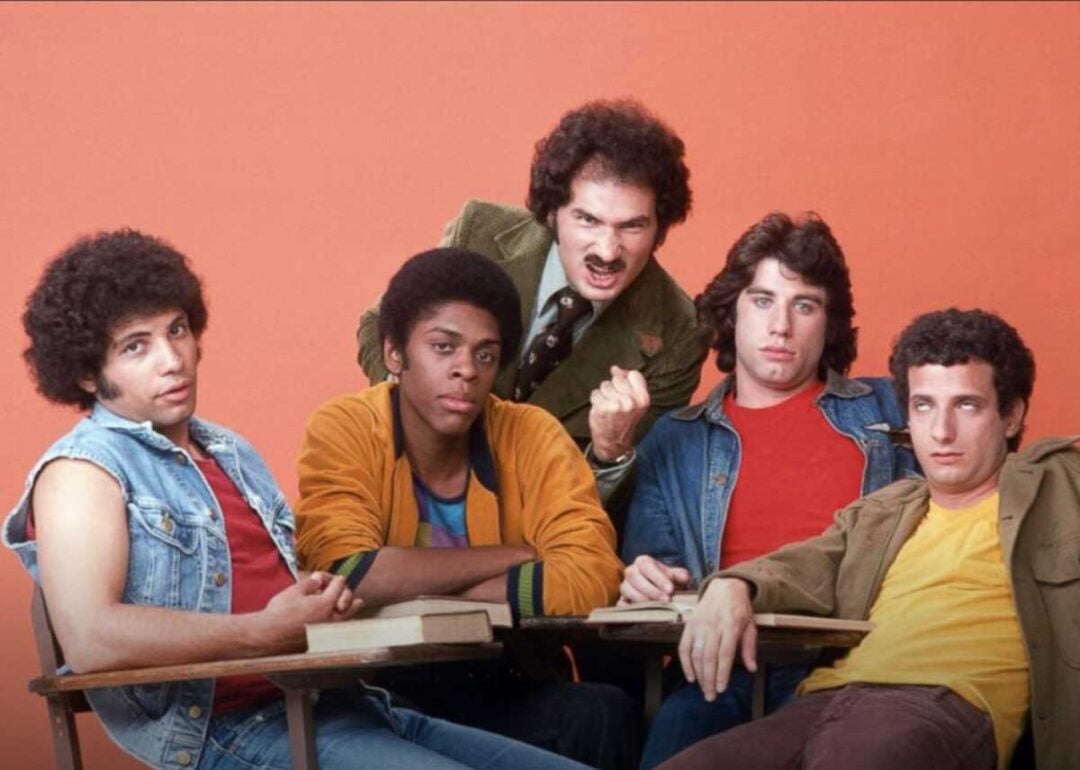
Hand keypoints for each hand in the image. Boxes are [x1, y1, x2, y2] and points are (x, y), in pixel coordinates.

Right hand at [260, 572, 363, 651]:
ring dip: (352, 610)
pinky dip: (343, 623)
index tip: (338, 578)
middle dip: (347, 594)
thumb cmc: (279, 612)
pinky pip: (338, 630)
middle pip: (347, 602)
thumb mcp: (294, 591)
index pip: (337, 587)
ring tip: (358, 604)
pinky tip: (342, 621)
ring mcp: (327, 632)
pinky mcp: (321, 642)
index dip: (336, 580)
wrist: (267, 636)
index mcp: (325, 603)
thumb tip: (319, 579)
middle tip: (348, 590)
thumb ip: (310, 583)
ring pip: (346, 619)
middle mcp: (330, 618)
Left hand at [588, 366, 650, 461]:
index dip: (626, 380)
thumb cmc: (623, 420)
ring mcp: (616, 405)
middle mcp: (631, 401)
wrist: (614, 442)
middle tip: (616, 402)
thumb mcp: (634, 402)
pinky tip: (601, 409)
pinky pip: (595, 393)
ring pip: (605, 385)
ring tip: (609, 407)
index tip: (625, 392)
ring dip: (604, 394)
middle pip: (618, 379)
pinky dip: (596, 400)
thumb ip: (628, 382)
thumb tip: (615, 368)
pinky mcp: (602, 408)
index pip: (634, 374)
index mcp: (643, 399)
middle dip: (614, 387)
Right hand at [619, 555, 690, 603]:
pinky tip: (643, 613)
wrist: (657, 590)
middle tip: (666, 600)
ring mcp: (624, 587)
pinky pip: (621, 604)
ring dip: (642, 600)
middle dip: (651, 590)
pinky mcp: (621, 600)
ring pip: (627, 590)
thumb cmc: (666, 581)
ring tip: (657, 608)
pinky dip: (630, 609)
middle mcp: (631, 572)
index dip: (658, 578)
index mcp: (642, 562)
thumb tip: (684, 578)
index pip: (648, 567)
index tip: (670, 589)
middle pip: (635, 578)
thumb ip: (680, 575)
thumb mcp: (675, 575)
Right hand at [677, 578, 756, 701]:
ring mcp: (699, 625)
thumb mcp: (751, 625)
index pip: (724, 654)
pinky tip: (691, 676)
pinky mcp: (689, 625)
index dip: (722, 673)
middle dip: (709, 679)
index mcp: (730, 626)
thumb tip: (752, 668)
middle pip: (708, 657)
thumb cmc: (740, 607)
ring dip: (699, 675)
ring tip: (704, 689)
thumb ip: (749, 647)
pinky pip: (684, 646)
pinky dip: (685, 663)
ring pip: (696, 654)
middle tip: (711, 696)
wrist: (724, 586)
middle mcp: (713, 626)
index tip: (721, 688)